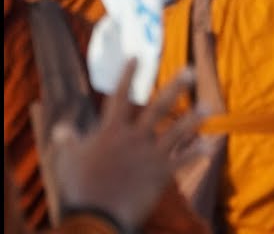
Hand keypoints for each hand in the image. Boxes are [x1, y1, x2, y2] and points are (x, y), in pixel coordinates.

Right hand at [45, 59, 202, 231]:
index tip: (137, 57)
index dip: (127, 76)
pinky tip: (211, 145)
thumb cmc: (79, 187)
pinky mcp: (161, 173)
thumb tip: (61, 128)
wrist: (95, 217)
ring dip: (194, 119)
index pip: (119, 96)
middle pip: (158, 107)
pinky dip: (197, 153)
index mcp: (111, 131)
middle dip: (175, 87)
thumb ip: (68, 140)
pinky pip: (183, 161)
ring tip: (208, 107)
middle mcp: (134, 138)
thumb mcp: (67, 160)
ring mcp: (150, 155)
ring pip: (177, 131)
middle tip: (190, 70)